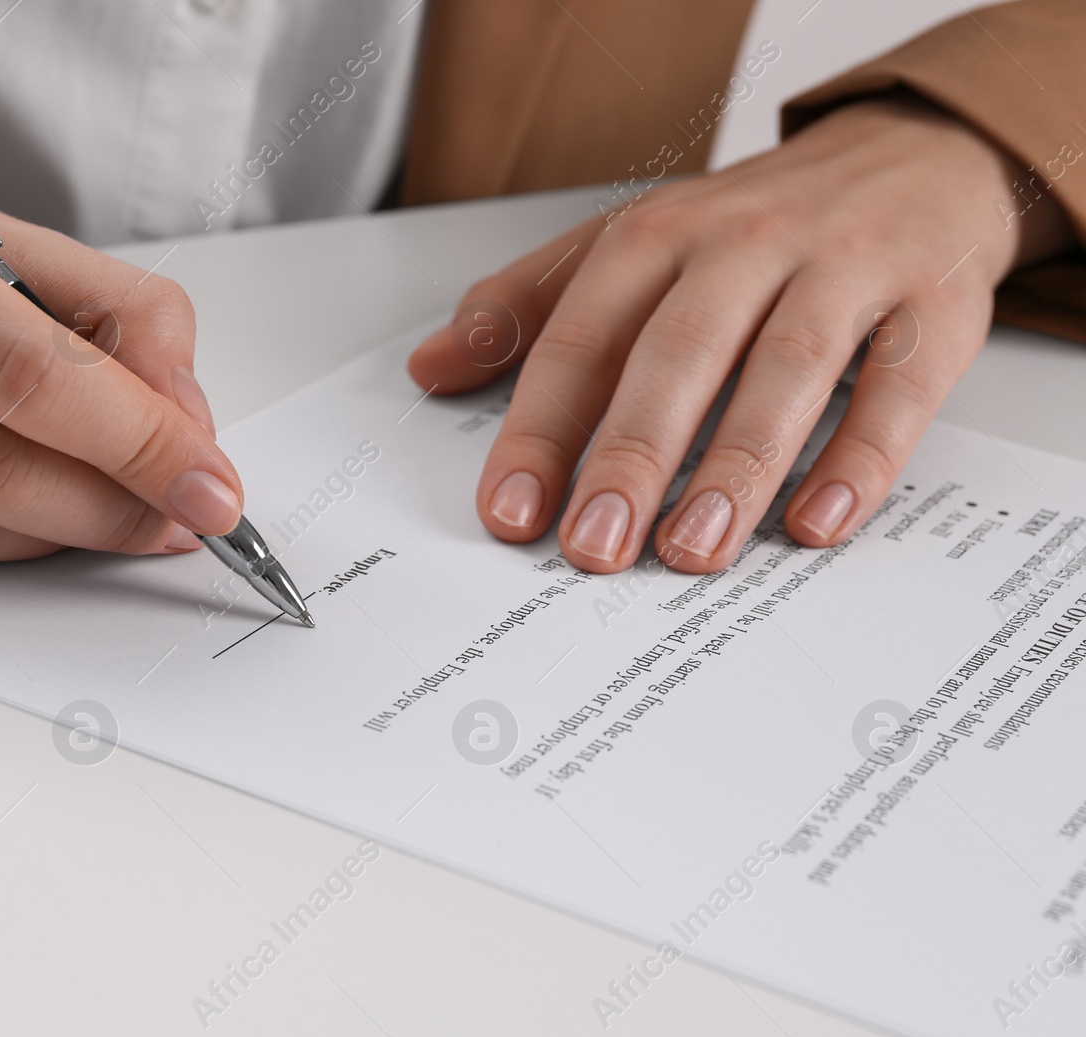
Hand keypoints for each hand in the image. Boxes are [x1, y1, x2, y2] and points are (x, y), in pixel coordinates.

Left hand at [408, 95, 1075, 573]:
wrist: (911, 158)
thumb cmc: (746, 227)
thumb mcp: (626, 246)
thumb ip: (526, 309)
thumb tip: (431, 368)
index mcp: (654, 237)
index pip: (580, 339)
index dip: (539, 431)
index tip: (510, 513)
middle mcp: (744, 246)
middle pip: (677, 355)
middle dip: (630, 457)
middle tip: (594, 546)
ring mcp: (843, 272)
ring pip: (786, 371)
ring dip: (735, 469)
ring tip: (691, 552)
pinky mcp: (932, 310)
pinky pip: (896, 389)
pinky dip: (858, 460)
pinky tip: (815, 523)